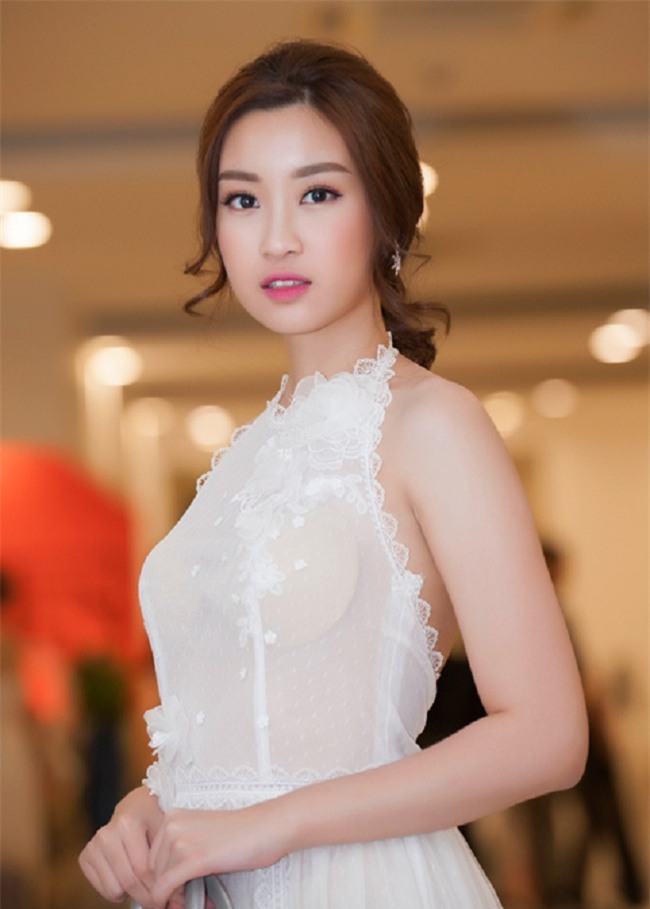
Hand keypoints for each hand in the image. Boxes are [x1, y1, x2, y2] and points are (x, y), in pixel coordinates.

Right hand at [79, 785, 163, 906]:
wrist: (136, 806)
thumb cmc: (155, 818)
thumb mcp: (166, 828)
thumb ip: (169, 858)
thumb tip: (175, 897)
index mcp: (128, 823)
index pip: (143, 869)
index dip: (157, 887)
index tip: (168, 898)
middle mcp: (107, 833)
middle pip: (128, 881)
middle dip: (146, 896)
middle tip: (158, 902)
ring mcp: (94, 845)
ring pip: (114, 889)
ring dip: (132, 894)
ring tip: (143, 882)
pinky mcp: (85, 856)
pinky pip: (103, 890)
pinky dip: (117, 891)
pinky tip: (128, 876)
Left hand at [149, 801, 284, 906]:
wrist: (266, 828)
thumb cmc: (240, 832)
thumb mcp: (201, 834)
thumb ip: (180, 850)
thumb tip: (162, 883)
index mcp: (172, 816)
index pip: (149, 856)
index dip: (160, 878)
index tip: (175, 890)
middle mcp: (172, 824)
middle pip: (151, 870)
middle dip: (166, 890)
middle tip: (184, 900)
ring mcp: (181, 840)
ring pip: (158, 881)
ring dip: (172, 898)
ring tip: (191, 901)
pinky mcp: (192, 858)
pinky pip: (165, 888)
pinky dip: (170, 902)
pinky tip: (184, 904)